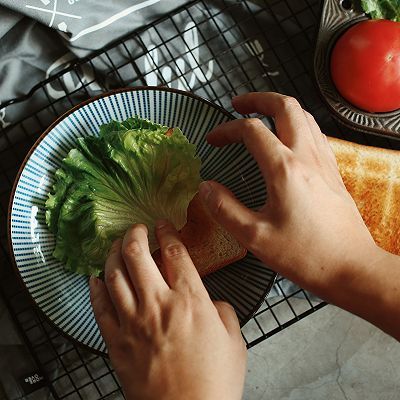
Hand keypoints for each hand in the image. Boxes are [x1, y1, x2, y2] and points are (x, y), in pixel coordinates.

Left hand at [89, 221, 246, 399]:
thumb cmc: (214, 382)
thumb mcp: (234, 340)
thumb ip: (223, 310)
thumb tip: (211, 301)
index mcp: (190, 301)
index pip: (175, 253)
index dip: (167, 232)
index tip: (163, 224)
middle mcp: (158, 304)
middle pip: (138, 255)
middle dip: (136, 233)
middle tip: (138, 227)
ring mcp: (133, 322)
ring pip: (114, 275)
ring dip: (114, 253)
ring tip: (118, 244)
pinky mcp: (116, 342)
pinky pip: (99, 307)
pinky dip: (95, 287)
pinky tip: (96, 277)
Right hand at [199, 92, 378, 294]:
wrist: (351, 268)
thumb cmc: (304, 255)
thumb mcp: (254, 236)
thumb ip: (225, 209)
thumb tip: (206, 188)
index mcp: (284, 168)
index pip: (251, 131)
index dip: (227, 130)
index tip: (212, 140)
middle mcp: (307, 156)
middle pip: (285, 107)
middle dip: (258, 99)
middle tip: (238, 105)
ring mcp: (324, 162)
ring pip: (304, 116)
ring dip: (280, 108)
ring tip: (261, 115)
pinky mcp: (333, 172)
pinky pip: (315, 134)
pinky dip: (297, 125)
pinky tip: (288, 140)